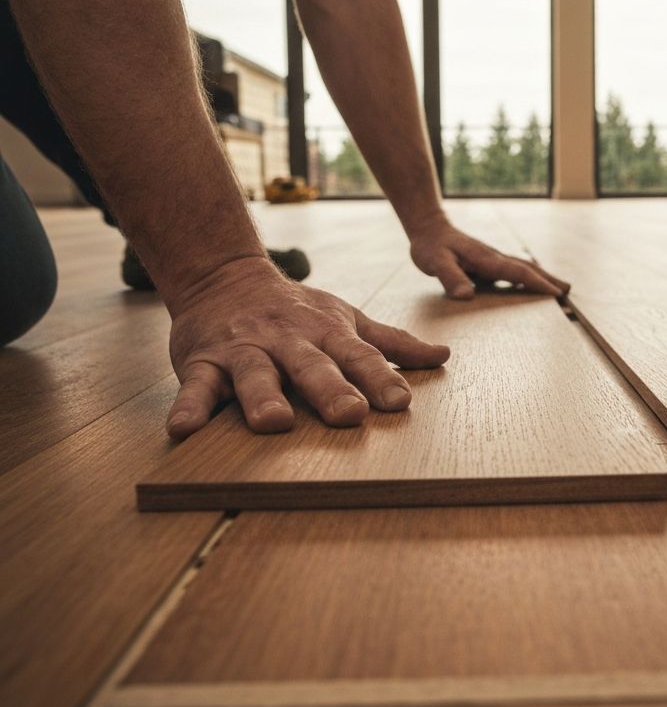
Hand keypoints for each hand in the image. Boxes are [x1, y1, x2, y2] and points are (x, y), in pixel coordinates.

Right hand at [164, 257, 449, 438]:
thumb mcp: (346, 319)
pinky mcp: (203, 361)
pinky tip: (183, 429)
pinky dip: (188, 406)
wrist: (224, 277)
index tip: (400, 402)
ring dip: (263, 397)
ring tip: (274, 422)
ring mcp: (245, 350)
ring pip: (255, 375)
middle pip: (311, 366)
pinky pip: (196, 385)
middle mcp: (288, 341)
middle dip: (330, 389)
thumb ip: (391, 343)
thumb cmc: (297, 311)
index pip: (358, 356)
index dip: (379, 377)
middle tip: (349, 414)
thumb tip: (443, 356)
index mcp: (326, 333)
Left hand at [409, 221, 570, 300]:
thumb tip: (467, 296)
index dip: (537, 283)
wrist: (428, 226)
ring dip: (542, 277)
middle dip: (548, 279)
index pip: (517, 272)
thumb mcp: (436, 263)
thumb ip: (451, 278)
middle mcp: (494, 257)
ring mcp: (492, 258)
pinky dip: (527, 276)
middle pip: (527, 268)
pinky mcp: (487, 261)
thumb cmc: (431, 246)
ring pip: (522, 267)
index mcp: (486, 259)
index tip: (556, 292)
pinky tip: (530, 284)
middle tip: (568, 291)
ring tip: (559, 287)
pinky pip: (513, 270)